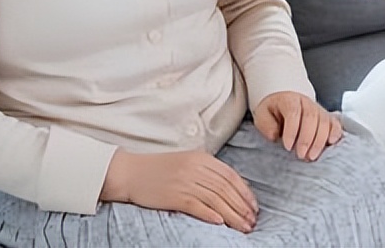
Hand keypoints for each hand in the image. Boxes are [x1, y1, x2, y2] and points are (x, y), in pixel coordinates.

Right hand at [100, 149, 257, 232]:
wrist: (131, 172)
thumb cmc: (160, 169)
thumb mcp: (187, 162)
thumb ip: (208, 171)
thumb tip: (231, 189)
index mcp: (201, 158)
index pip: (231, 176)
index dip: (245, 193)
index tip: (253, 207)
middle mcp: (195, 168)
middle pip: (226, 189)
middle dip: (242, 207)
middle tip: (252, 222)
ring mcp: (185, 181)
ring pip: (216, 200)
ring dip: (232, 215)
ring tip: (242, 227)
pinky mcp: (174, 195)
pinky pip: (197, 206)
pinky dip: (211, 215)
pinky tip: (221, 223)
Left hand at [254, 91, 343, 160]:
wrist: (284, 101)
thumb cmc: (273, 111)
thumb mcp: (262, 115)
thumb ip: (266, 124)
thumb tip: (274, 135)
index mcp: (289, 100)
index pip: (293, 112)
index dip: (292, 130)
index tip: (287, 147)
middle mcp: (306, 102)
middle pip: (311, 117)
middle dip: (307, 139)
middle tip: (301, 155)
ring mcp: (318, 109)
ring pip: (324, 122)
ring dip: (320, 141)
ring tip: (312, 157)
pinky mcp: (327, 117)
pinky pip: (335, 123)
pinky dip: (336, 133)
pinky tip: (331, 143)